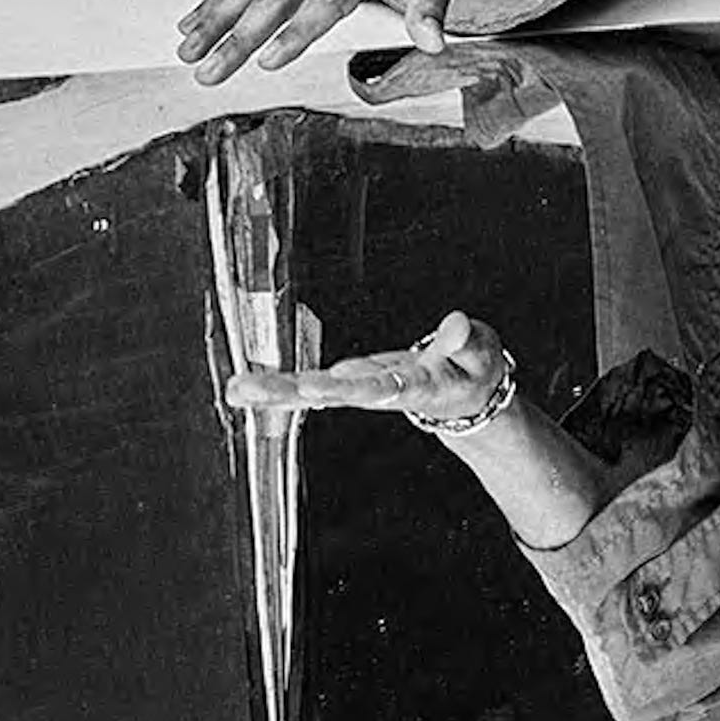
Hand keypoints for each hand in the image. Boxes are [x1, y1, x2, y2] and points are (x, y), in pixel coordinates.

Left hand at [225, 308, 506, 426]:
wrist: (467, 397)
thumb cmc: (476, 371)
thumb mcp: (483, 355)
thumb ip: (467, 341)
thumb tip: (454, 323)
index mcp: (417, 387)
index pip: (382, 387)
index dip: (352, 387)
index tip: (319, 387)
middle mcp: (381, 390)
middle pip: (332, 393)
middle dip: (289, 391)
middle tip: (247, 390)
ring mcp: (364, 386)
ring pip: (315, 390)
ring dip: (275, 389)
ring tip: (236, 389)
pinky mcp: (355, 380)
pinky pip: (314, 384)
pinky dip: (282, 386)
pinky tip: (248, 389)